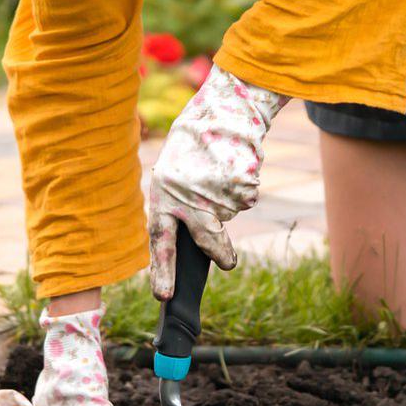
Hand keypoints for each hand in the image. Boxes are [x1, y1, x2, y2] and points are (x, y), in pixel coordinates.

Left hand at [148, 65, 288, 299]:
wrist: (220, 111)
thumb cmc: (192, 148)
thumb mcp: (173, 176)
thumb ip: (177, 207)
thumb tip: (195, 246)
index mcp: (163, 195)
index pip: (160, 239)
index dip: (161, 269)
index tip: (163, 295)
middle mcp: (187, 196)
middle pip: (206, 236)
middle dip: (218, 251)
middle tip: (228, 264)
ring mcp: (215, 191)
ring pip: (229, 213)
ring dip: (228, 199)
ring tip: (219, 171)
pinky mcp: (240, 184)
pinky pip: (245, 198)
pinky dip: (243, 186)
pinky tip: (233, 166)